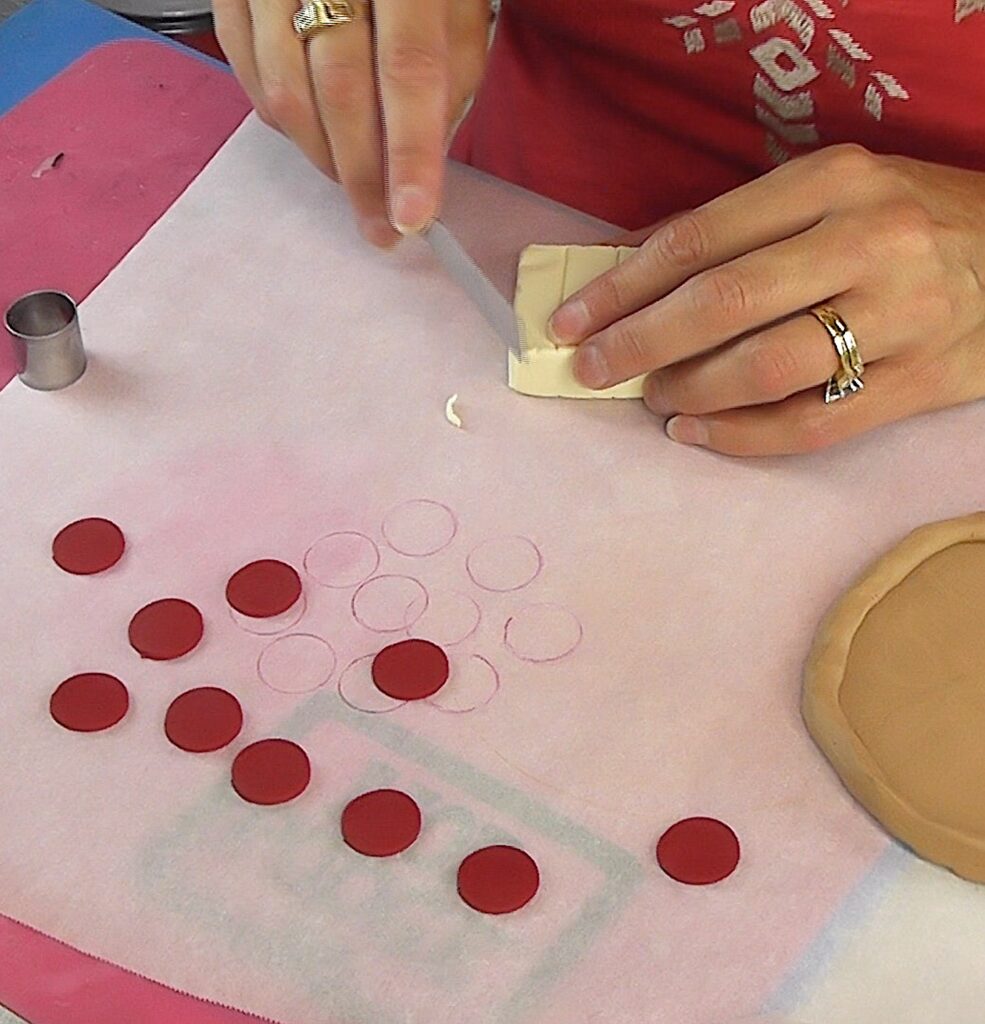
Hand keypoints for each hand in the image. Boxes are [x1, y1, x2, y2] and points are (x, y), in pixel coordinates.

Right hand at [214, 0, 491, 246]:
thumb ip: (454, 64)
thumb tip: (430, 150)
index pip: (409, 69)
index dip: (411, 151)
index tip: (413, 217)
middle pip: (340, 92)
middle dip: (363, 176)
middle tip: (382, 228)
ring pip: (285, 92)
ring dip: (323, 158)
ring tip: (354, 185)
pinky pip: (248, 74)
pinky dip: (283, 122)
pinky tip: (315, 136)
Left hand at [549, 145, 984, 455]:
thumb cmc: (902, 218)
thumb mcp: (825, 192)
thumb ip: (732, 226)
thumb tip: (625, 265)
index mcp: (832, 181)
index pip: (699, 239)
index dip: (623, 287)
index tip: (572, 321)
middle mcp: (867, 242)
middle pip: (724, 304)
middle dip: (640, 344)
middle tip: (595, 370)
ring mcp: (899, 316)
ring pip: (765, 369)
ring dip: (689, 391)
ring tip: (654, 398)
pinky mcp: (917, 381)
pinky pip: (811, 425)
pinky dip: (740, 437)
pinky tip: (697, 433)